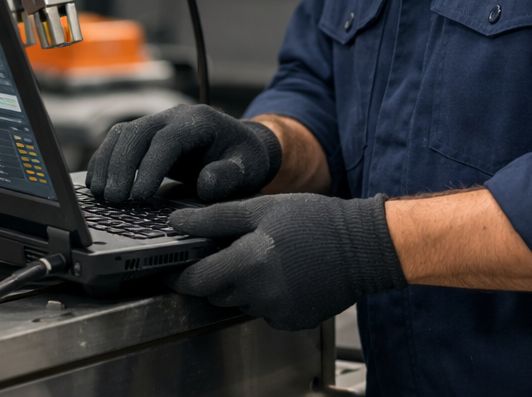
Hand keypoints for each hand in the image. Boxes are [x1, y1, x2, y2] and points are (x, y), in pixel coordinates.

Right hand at [85, 105, 281, 203]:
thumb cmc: (245, 158)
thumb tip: (205, 184)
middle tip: (116, 200)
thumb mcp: (248, 168)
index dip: (150, 166)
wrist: (241, 144)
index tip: (140, 195)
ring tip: (103, 195)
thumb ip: (229, 176)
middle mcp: (173, 117)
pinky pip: (118, 141)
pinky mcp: (145, 135)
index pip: (167, 139)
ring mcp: (157, 122)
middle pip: (138, 133)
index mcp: (199, 121)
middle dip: (122, 167)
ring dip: (108, 163)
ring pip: (123, 134)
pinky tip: (99, 185)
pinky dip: (105, 161)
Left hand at [168, 192, 406, 330]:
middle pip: (215, 292)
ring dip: (238, 283)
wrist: (363, 247)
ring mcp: (278, 312)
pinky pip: (261, 309)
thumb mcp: (260, 208)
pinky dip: (261, 293)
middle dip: (212, 273)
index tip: (168, 269)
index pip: (196, 280)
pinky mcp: (292, 321)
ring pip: (238, 301)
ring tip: (259, 254)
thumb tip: (176, 222)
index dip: (177, 275)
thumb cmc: (314, 220)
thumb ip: (214, 218)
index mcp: (250, 263)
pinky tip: (279, 271)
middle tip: (224, 248)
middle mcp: (262, 294)